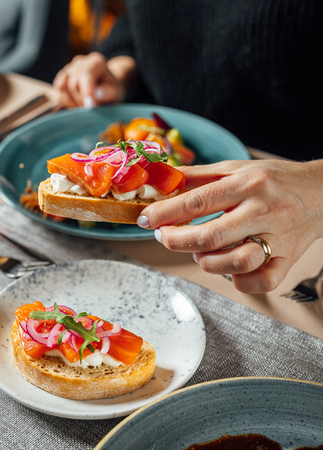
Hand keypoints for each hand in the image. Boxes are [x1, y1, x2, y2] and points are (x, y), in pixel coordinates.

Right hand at [52, 52, 136, 107]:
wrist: (105, 87)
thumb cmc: (112, 90)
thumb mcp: (117, 92)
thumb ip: (108, 93)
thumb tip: (96, 94)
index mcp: (96, 62)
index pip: (86, 74)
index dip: (86, 91)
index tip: (91, 106)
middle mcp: (80, 62)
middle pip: (73, 83)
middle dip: (81, 100)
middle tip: (91, 109)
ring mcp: (68, 69)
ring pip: (62, 88)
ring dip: (72, 102)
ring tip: (84, 107)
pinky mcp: (61, 79)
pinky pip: (57, 92)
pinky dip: (64, 102)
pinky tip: (75, 105)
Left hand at [138, 159, 322, 293]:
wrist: (322, 192)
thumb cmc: (274, 179)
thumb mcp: (236, 167)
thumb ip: (198, 176)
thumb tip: (161, 180)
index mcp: (247, 184)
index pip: (198, 202)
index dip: (165, 213)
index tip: (145, 219)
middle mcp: (263, 211)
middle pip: (211, 237)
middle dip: (177, 241)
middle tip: (164, 237)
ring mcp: (277, 239)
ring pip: (235, 263)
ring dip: (207, 262)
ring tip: (200, 251)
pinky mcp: (288, 260)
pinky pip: (261, 282)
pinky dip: (240, 281)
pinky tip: (230, 269)